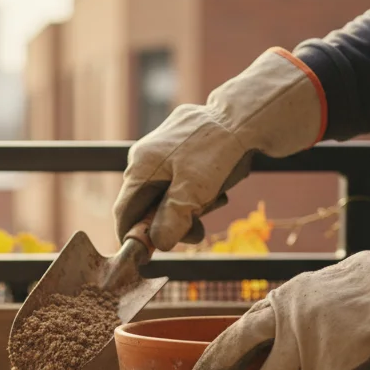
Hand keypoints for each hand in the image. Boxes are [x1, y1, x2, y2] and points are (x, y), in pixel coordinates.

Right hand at [114, 47, 325, 251]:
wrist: (245, 115)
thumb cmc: (217, 152)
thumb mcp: (193, 192)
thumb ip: (171, 221)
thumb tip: (158, 244)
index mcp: (141, 167)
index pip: (124, 213)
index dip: (135, 236)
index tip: (151, 254)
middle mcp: (145, 157)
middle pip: (148, 204)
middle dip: (172, 221)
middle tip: (198, 229)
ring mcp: (162, 149)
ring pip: (167, 192)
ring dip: (189, 206)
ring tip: (214, 200)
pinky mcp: (180, 144)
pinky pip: (180, 177)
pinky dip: (196, 189)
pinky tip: (216, 185)